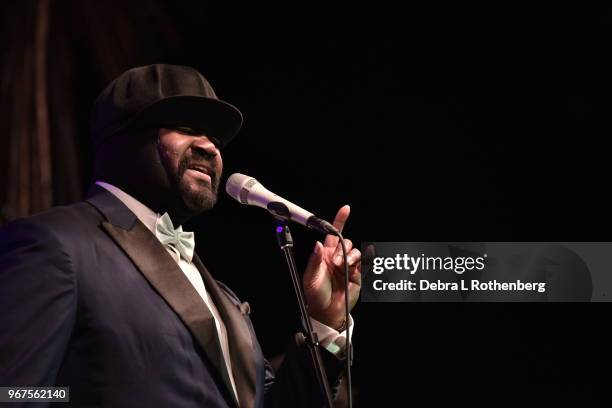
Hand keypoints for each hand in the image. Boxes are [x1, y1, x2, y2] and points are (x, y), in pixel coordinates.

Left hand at [303, 205, 360, 329]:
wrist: (327, 312)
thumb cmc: (315, 294)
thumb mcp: (310, 277)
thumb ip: (315, 260)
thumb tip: (318, 243)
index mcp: (325, 255)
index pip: (333, 234)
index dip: (340, 221)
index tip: (346, 209)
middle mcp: (338, 258)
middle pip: (347, 242)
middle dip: (343, 249)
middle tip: (336, 263)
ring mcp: (349, 266)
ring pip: (356, 252)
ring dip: (351, 257)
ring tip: (345, 267)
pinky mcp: (359, 275)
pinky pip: (366, 263)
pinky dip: (367, 259)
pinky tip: (366, 256)